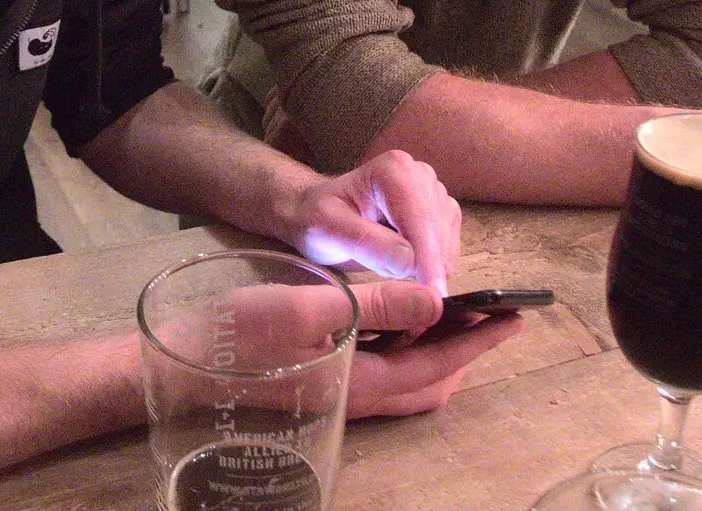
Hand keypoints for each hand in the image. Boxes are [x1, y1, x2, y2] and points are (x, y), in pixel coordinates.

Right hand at [209, 280, 520, 418]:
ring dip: (441, 353)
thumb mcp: (312, 306)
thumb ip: (377, 305)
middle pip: (432, 383)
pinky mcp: (328, 387)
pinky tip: (404, 322)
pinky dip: (412, 353)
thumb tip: (436, 300)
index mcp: (364, 382)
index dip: (479, 341)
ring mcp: (344, 397)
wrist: (187, 362)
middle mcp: (361, 399)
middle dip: (468, 352)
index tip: (514, 316)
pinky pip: (389, 376)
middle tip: (494, 316)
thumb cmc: (244, 331)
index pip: (439, 365)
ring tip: (458, 315)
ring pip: (411, 383)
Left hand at [278, 150, 460, 291]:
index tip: (435, 294)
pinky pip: (448, 247)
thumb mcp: (328, 229)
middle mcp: (420, 175)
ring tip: (396, 276)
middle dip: (428, 266)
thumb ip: (365, 243)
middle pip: (437, 230)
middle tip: (405, 293)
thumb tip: (409, 262)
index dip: (429, 257)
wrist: (319, 213)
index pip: (419, 218)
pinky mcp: (441, 214)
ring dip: (430, 267)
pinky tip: (410, 274)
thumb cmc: (318, 218)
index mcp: (394, 170)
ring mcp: (433, 193)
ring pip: (447, 241)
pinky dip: (434, 267)